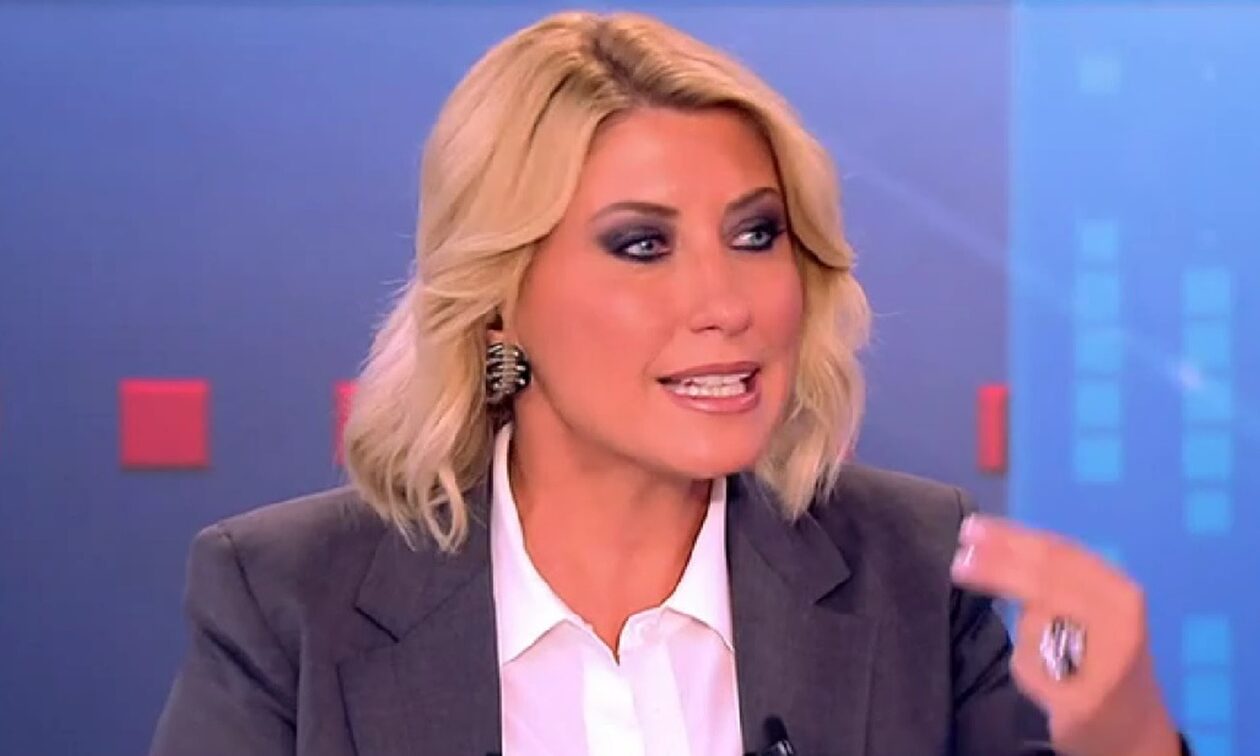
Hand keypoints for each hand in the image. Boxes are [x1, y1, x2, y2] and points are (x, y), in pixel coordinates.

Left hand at [950, 514, 1180, 755]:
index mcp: (1120, 591)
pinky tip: (1043, 679)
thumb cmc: (1101, 655)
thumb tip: (991, 540)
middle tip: (959, 560)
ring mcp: (1105, 660)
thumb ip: (1054, 576)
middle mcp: (1119, 620)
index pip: (1057, 552)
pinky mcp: (1085, 698)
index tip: (972, 530)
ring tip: (1035, 649)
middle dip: (996, 566)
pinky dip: (1027, 666)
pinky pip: (1032, 667)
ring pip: (1035, 624)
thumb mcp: (1093, 606)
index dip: (1010, 538)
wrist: (1132, 726)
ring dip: (1024, 631)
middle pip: (1042, 581)